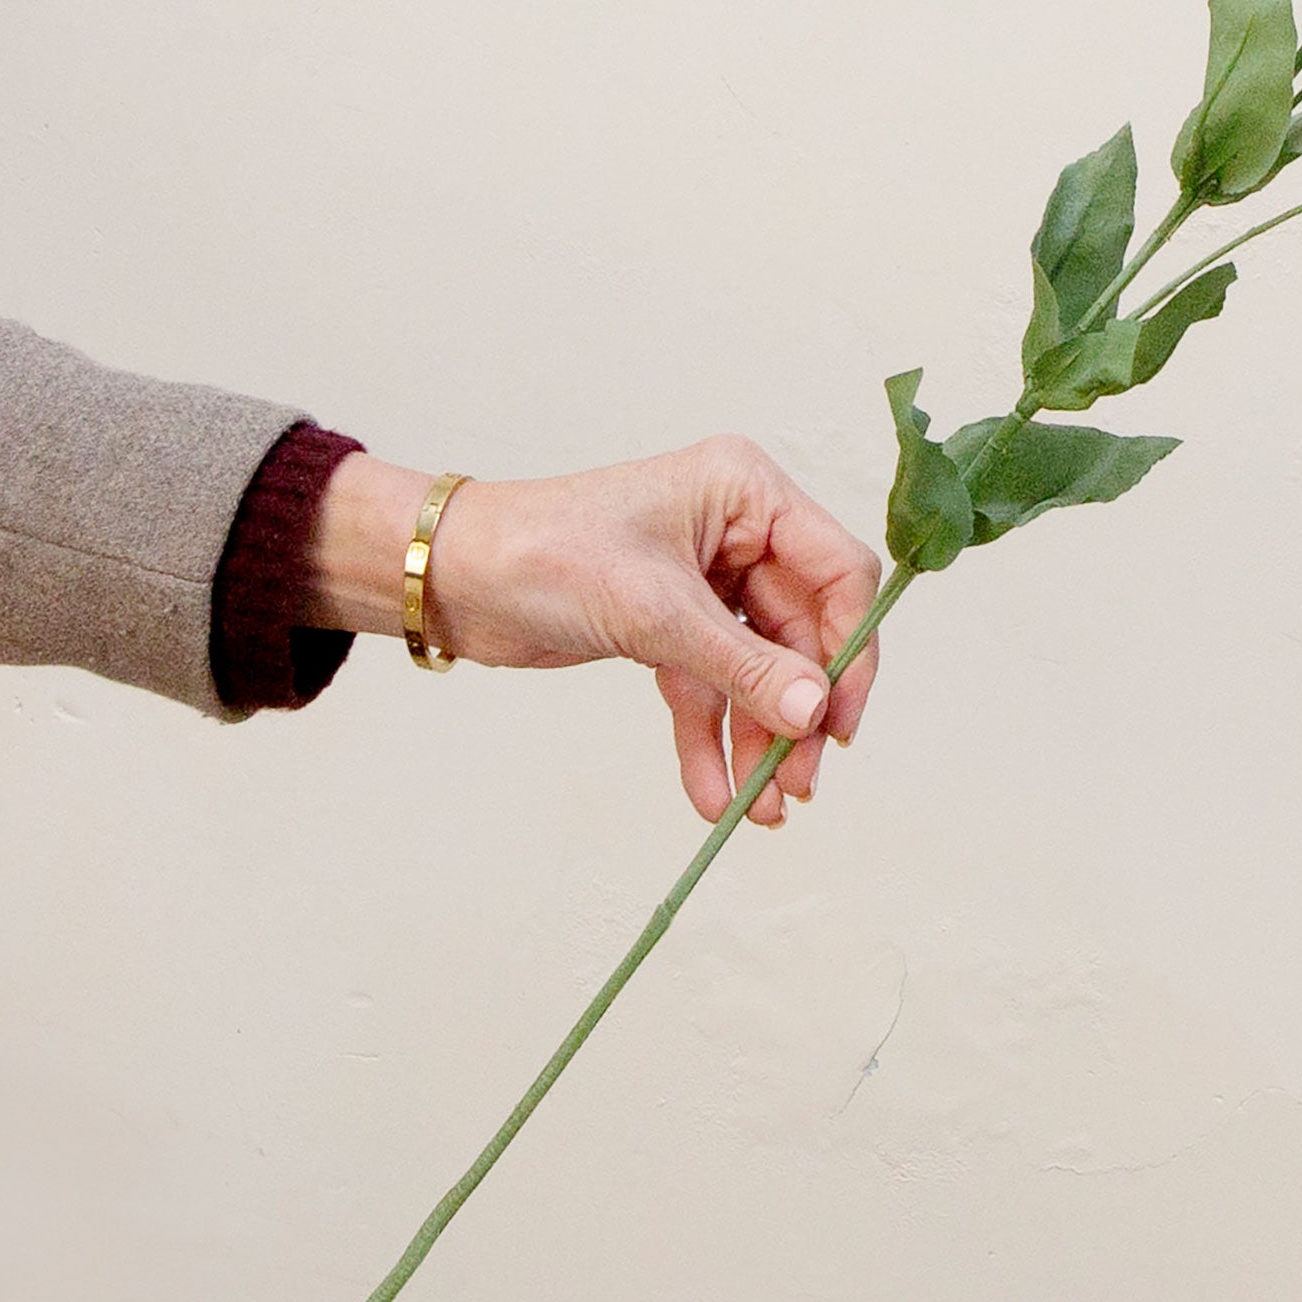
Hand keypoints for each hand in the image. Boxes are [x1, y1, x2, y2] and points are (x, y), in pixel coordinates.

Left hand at [306, 440, 885, 826]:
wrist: (452, 576)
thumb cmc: (541, 553)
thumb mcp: (653, 611)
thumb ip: (741, 665)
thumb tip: (813, 712)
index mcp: (744, 492)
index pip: (837, 571)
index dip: (849, 648)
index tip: (838, 722)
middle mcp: (735, 531)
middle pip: (802, 633)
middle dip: (798, 713)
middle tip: (800, 783)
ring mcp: (705, 582)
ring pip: (758, 671)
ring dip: (760, 739)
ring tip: (763, 809)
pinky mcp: (669, 626)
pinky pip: (710, 689)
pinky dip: (711, 740)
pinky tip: (713, 794)